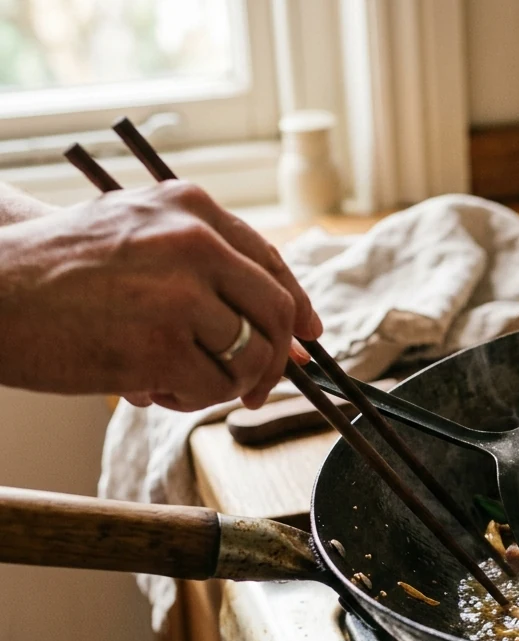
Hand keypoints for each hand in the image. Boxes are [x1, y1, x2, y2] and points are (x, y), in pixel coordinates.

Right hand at [0, 181, 322, 410]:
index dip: (298, 309)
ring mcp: (180, 294)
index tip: (307, 338)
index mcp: (191, 208)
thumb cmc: (56, 272)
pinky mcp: (160, 345)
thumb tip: (286, 334)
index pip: (273, 264)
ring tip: (172, 379)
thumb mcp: (135, 235)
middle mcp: (195, 243)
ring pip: (249, 357)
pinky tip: (148, 386)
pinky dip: (187, 399)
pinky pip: (211, 389)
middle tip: (255, 389)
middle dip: (274, 360)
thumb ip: (208, 271)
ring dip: (220, 383)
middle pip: (278, 313)